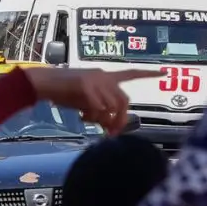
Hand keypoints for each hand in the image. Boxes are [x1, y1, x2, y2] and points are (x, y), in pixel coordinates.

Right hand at [23, 66, 161, 134]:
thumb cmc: (62, 92)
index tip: (164, 72)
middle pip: (123, 100)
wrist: (42, 83)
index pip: (130, 73)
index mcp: (104, 76)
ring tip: (90, 121)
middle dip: (121, 119)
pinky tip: (82, 116)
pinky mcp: (85, 86)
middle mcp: (103, 76)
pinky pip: (97, 107)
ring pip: (111, 106)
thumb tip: (110, 125)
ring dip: (103, 120)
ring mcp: (94, 80)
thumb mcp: (85, 101)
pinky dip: (92, 116)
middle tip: (112, 133)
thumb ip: (99, 109)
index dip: (148, 74)